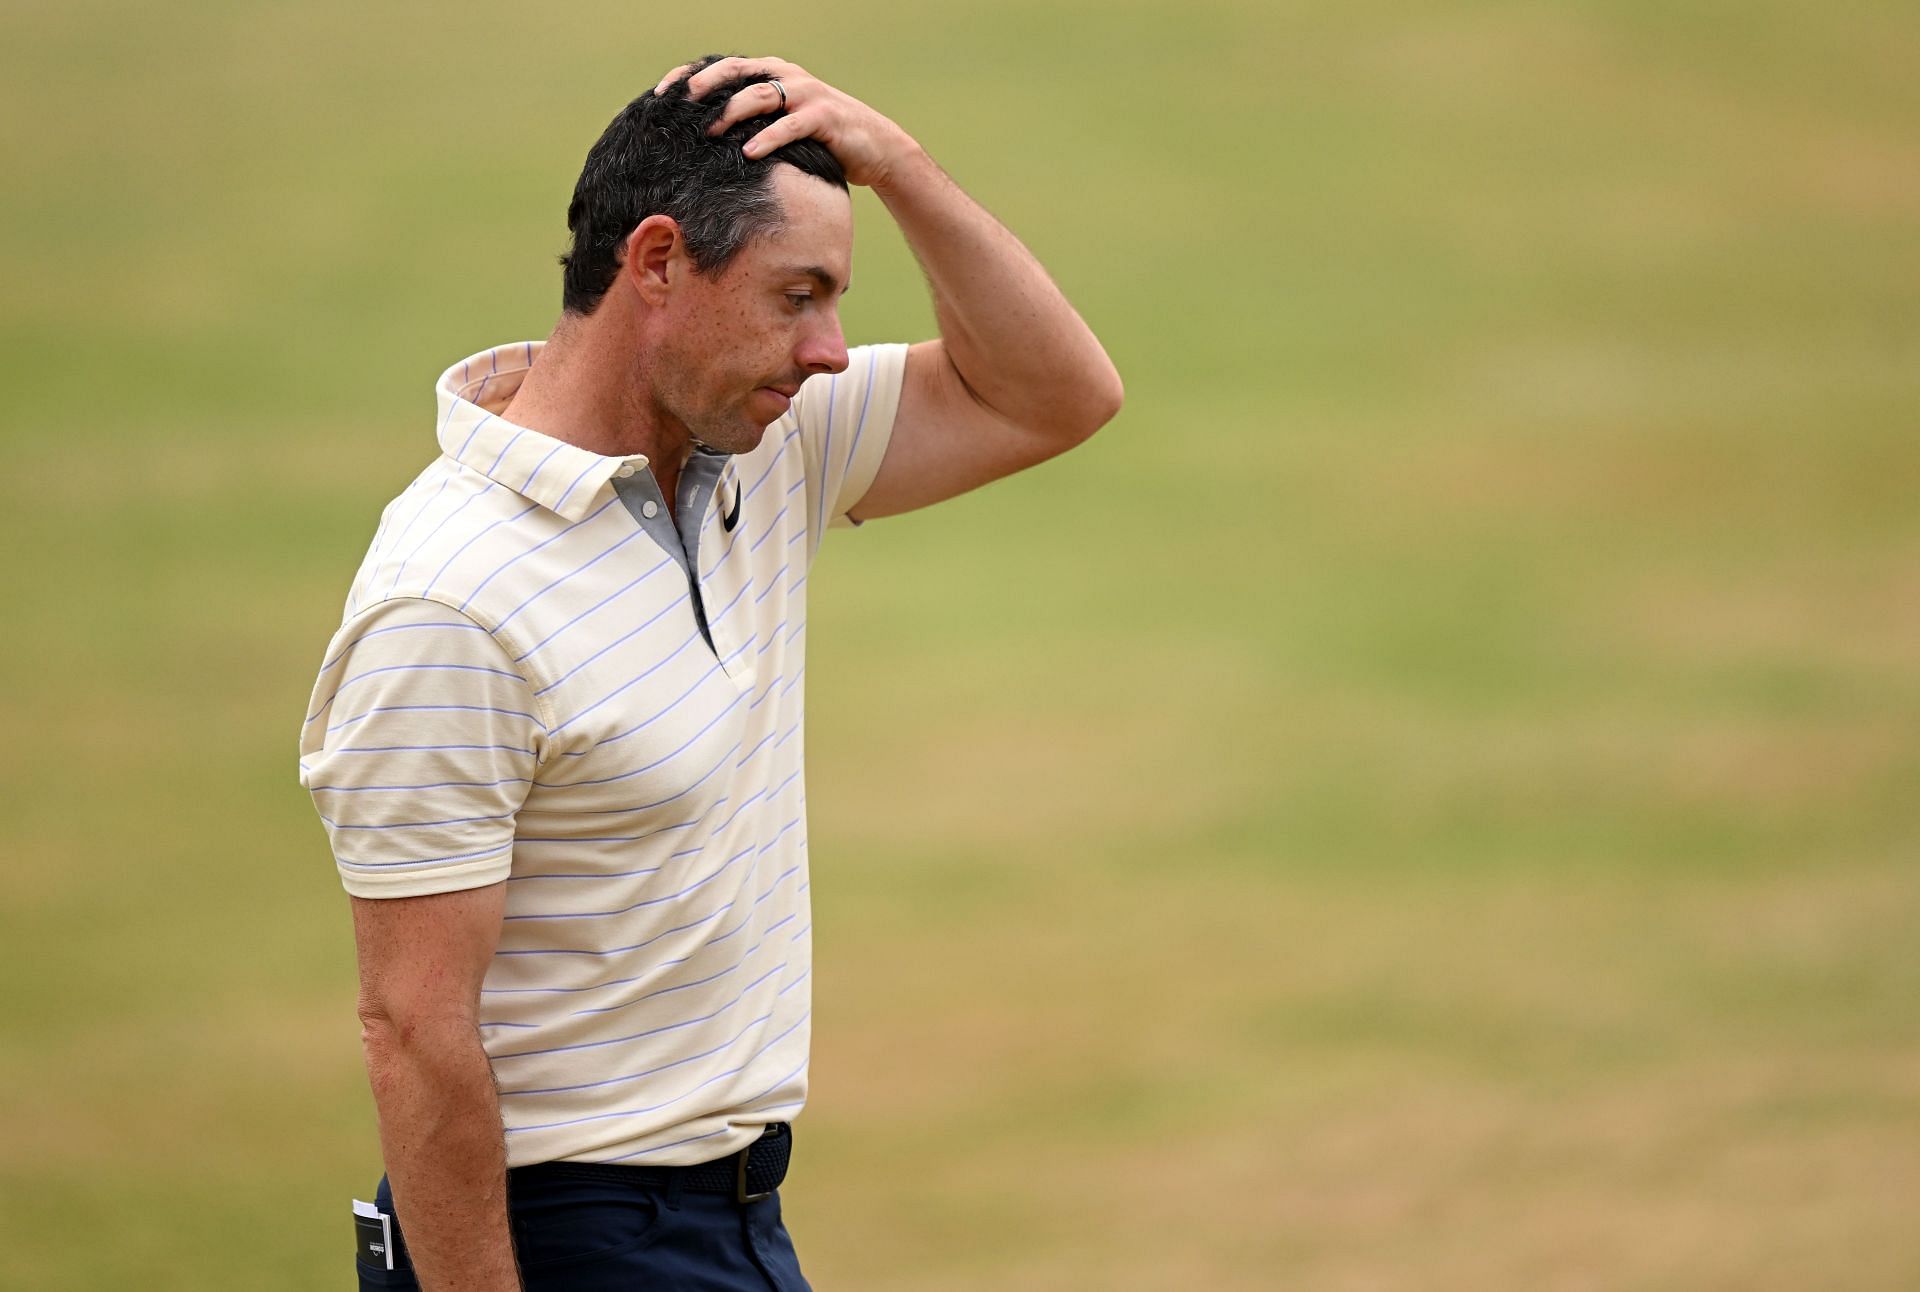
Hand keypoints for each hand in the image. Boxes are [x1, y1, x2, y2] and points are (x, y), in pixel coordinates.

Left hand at [653, 56, 919, 191]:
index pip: (723, 67)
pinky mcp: (825, 116)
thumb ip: (749, 121)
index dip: (690, 76)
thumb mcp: (780, 124)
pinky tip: (750, 153)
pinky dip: (769, 138)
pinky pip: (791, 125)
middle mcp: (787, 76)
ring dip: (733, 112)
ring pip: (762, 95)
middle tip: (679, 104)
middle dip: (706, 85)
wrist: (874, 147)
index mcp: (771, 73)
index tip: (660, 94)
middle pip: (738, 71)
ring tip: (709, 132)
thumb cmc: (819, 140)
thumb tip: (699, 138)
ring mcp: (807, 94)